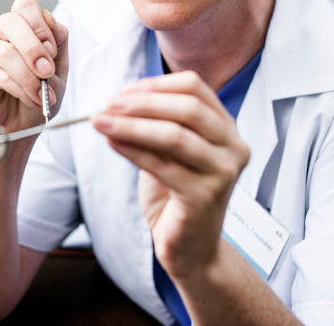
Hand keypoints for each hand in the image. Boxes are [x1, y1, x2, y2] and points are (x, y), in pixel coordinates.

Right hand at [0, 0, 68, 134]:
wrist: (23, 126)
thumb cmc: (38, 94)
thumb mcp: (58, 68)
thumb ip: (58, 42)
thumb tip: (52, 19)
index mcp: (18, 26)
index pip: (25, 5)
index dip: (41, 25)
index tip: (53, 50)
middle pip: (11, 21)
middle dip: (34, 48)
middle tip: (48, 72)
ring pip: (6, 52)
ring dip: (30, 76)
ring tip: (42, 94)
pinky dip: (20, 89)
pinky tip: (31, 99)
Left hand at [91, 70, 248, 280]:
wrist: (191, 248)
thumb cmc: (177, 195)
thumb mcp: (168, 152)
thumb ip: (154, 125)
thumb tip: (118, 100)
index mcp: (226, 128)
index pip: (195, 88)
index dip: (157, 84)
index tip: (124, 90)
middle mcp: (233, 147)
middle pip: (188, 108)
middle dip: (143, 102)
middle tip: (109, 103)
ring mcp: (223, 172)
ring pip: (174, 135)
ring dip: (131, 125)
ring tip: (100, 121)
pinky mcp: (204, 196)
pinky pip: (161, 165)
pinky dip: (132, 150)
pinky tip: (111, 142)